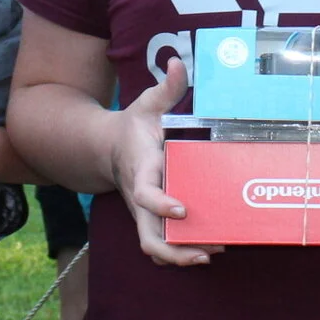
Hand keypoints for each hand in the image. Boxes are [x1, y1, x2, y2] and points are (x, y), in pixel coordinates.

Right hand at [111, 58, 219, 267]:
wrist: (106, 148)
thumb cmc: (133, 127)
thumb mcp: (146, 103)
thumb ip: (166, 87)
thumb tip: (176, 62)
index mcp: (141, 170)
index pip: (144, 194)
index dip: (160, 204)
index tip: (182, 208)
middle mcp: (140, 199)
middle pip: (148, 237)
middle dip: (176, 251)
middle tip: (208, 250)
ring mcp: (144, 213)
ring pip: (154, 247)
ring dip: (181, 256)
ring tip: (213, 252)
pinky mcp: (151, 219)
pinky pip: (161, 244)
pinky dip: (180, 252)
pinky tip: (208, 248)